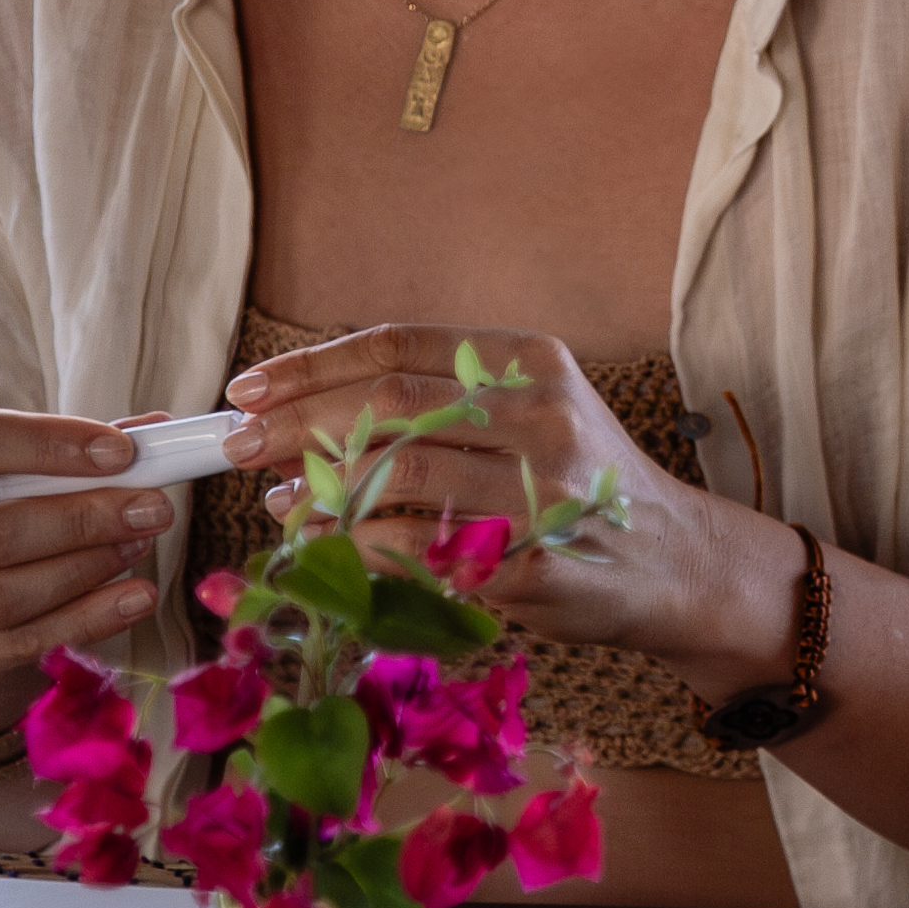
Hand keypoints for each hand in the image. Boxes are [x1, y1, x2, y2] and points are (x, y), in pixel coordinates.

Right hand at [0, 406, 181, 719]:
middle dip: (86, 520)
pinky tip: (135, 597)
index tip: (123, 452)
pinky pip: (20, 642)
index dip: (51, 445)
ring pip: (5, 596)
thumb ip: (79, 443)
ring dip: (88, 570)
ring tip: (142, 544)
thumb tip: (162, 434)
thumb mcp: (10, 454)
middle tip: (154, 508)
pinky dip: (87, 620)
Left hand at [221, 321, 795, 672]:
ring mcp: (537, 488)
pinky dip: (351, 546)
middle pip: (388, 405)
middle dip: (294, 424)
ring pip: (394, 475)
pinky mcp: (527, 561)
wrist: (673, 561)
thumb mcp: (530, 412)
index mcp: (531, 361)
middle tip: (235, 445)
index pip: (401, 346)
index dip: (313, 364)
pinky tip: (322, 544)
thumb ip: (439, 402)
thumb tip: (302, 410)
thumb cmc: (578, 482)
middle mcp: (540, 414)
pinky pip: (413, 547)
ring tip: (275, 499)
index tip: (250, 385)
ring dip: (313, 490)